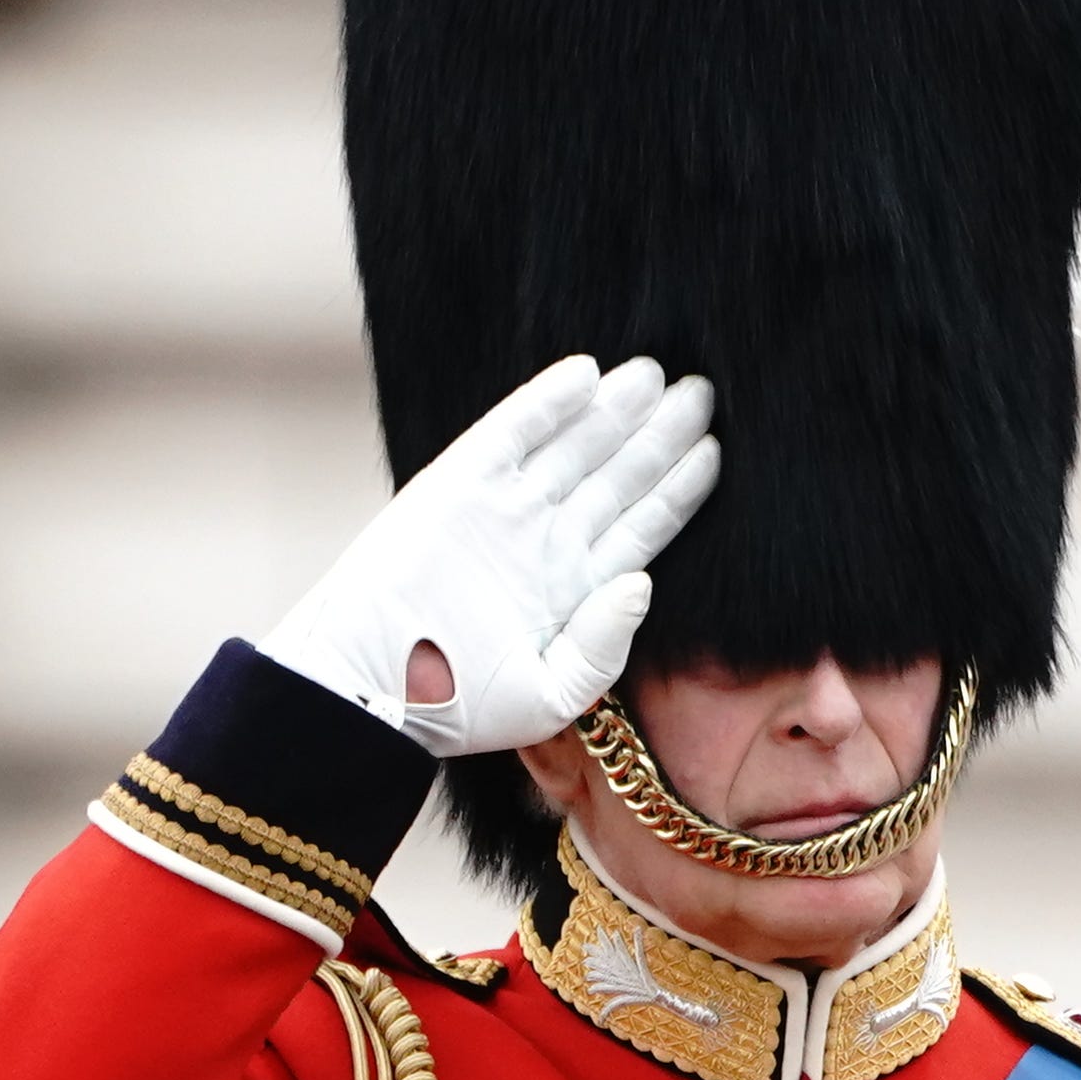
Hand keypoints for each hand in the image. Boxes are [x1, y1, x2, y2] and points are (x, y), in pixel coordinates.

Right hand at [260, 354, 718, 757]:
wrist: (367, 684)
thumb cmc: (454, 705)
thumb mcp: (549, 694)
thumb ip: (603, 646)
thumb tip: (642, 582)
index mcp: (576, 587)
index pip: (642, 525)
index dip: (678, 487)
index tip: (714, 451)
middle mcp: (546, 540)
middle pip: (617, 476)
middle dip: (659, 435)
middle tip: (700, 392)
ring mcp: (504, 508)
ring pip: (575, 446)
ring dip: (615, 410)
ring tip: (661, 375)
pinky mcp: (458, 483)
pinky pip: (512, 431)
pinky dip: (548, 401)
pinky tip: (588, 373)